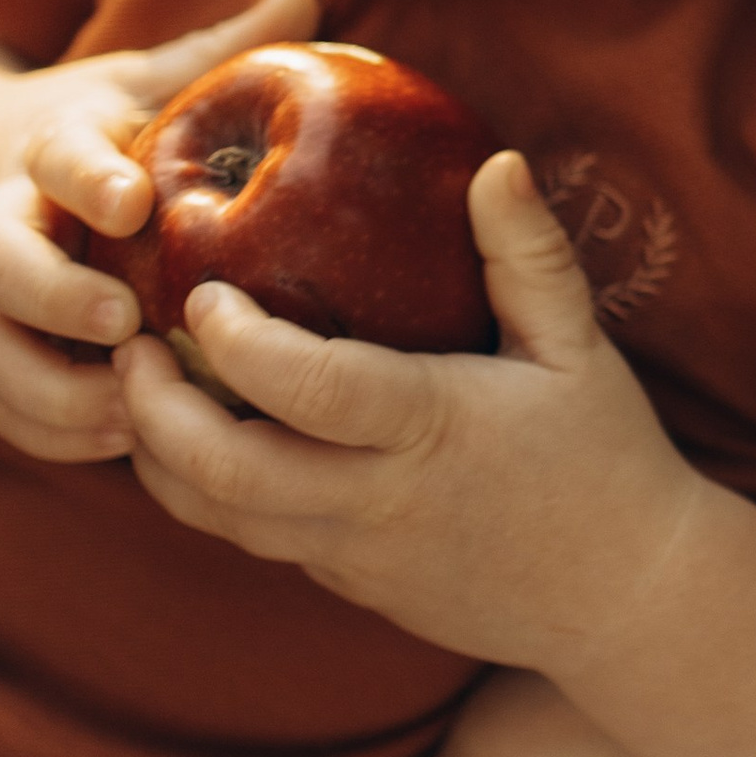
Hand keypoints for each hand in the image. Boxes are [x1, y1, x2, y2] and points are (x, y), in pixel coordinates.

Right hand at [0, 0, 319, 460]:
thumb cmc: (98, 136)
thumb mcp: (144, 82)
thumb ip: (217, 50)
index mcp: (51, 149)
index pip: (55, 156)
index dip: (88, 177)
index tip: (132, 201)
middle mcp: (4, 219)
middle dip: (49, 295)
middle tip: (124, 322)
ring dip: (50, 387)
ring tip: (131, 415)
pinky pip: (0, 405)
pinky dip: (50, 431)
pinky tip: (123, 444)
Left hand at [114, 150, 696, 661]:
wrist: (628, 595)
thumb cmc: (605, 455)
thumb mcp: (580, 346)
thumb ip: (528, 255)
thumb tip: (494, 161)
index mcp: (434, 429)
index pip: (310, 390)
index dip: (237, 344)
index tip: (202, 294)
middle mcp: (382, 499)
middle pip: (227, 471)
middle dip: (155, 409)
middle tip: (128, 346)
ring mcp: (358, 554)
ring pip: (220, 519)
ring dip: (160, 458)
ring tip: (140, 390)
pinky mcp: (350, 584)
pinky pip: (255, 542)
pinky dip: (206, 494)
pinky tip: (194, 440)